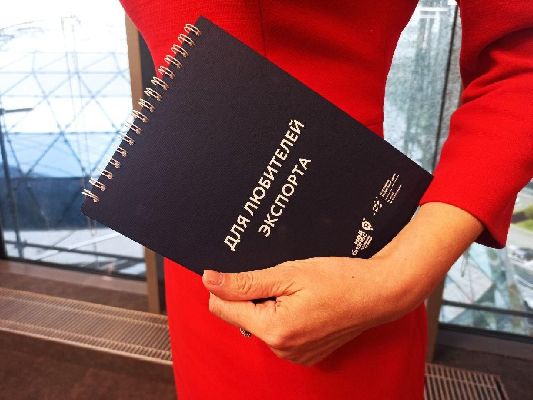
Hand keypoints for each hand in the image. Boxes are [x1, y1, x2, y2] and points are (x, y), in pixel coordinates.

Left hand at [202, 202, 483, 365]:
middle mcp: (282, 349)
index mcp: (274, 329)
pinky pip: (278, 332)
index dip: (225, 285)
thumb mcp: (289, 272)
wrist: (378, 293)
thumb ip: (246, 281)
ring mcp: (294, 354)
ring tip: (296, 290)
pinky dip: (282, 315)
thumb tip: (210, 280)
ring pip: (259, 323)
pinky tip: (304, 302)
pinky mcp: (304, 354)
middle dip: (251, 295)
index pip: (222, 307)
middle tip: (280, 278)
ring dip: (268, 304)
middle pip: (240, 316)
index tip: (239, 270)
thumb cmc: (341, 279)